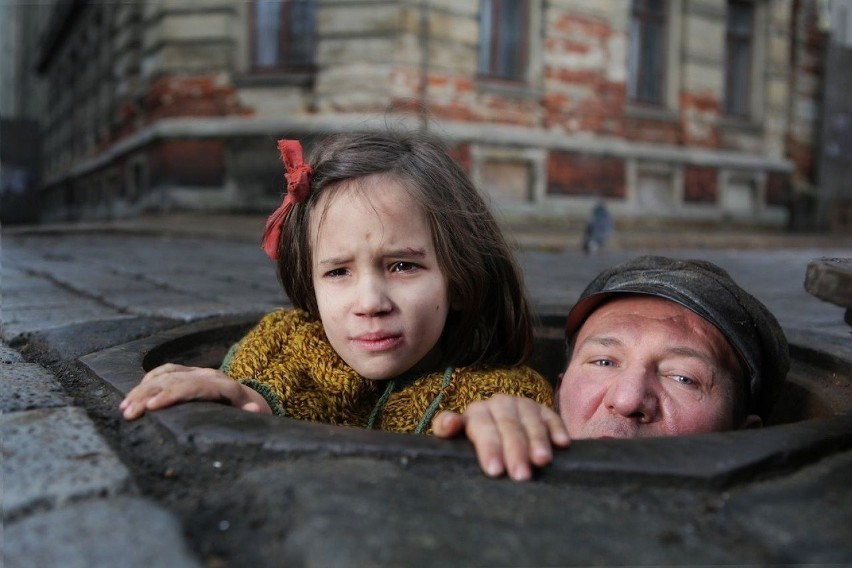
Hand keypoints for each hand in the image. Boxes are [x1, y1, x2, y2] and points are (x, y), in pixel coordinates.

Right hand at [119, 363, 271, 419]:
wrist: (252, 396)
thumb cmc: (251, 411)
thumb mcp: (256, 414)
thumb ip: (253, 412)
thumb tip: (253, 410)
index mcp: (224, 386)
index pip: (193, 387)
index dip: (171, 395)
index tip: (151, 407)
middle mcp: (208, 375)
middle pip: (173, 381)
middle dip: (148, 395)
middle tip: (129, 413)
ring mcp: (197, 372)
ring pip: (165, 376)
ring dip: (142, 390)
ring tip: (125, 408)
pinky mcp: (188, 372)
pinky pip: (165, 371)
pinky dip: (148, 381)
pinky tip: (133, 394)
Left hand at [432, 394, 569, 480]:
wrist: (495, 430)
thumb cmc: (474, 441)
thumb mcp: (456, 436)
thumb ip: (446, 428)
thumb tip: (448, 424)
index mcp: (476, 413)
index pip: (482, 428)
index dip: (489, 449)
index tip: (495, 471)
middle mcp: (499, 404)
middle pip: (508, 426)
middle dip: (515, 451)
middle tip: (520, 475)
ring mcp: (522, 405)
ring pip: (530, 421)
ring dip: (537, 441)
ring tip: (542, 462)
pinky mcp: (542, 409)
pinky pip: (551, 417)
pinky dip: (557, 429)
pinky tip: (562, 444)